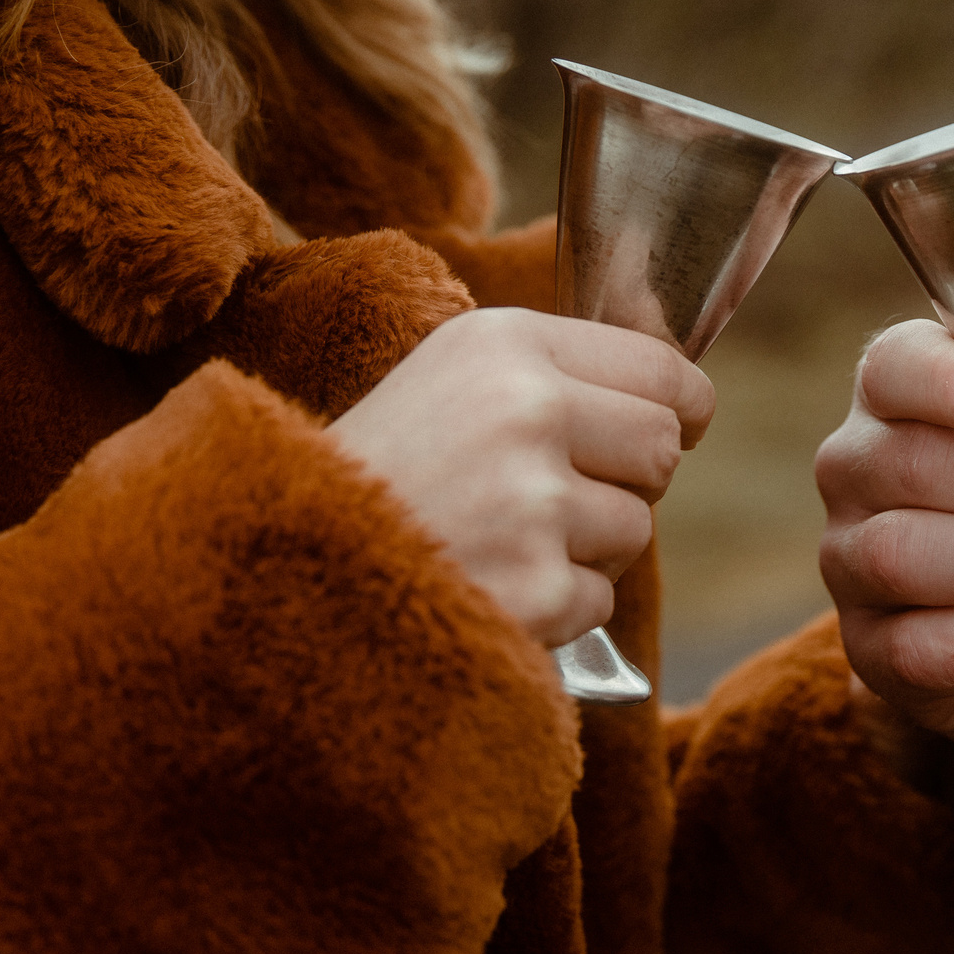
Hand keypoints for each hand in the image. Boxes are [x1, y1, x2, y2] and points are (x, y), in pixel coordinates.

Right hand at [327, 308, 713, 645]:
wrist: (274, 569)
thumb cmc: (375, 472)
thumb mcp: (449, 380)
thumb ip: (553, 372)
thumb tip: (677, 391)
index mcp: (506, 343)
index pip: (661, 370)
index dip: (680, 407)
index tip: (677, 425)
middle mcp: (526, 410)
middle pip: (661, 448)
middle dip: (624, 481)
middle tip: (546, 500)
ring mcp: (532, 504)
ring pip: (634, 529)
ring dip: (584, 550)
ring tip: (496, 544)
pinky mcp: (535, 591)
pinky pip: (598, 600)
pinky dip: (555, 610)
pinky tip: (486, 589)